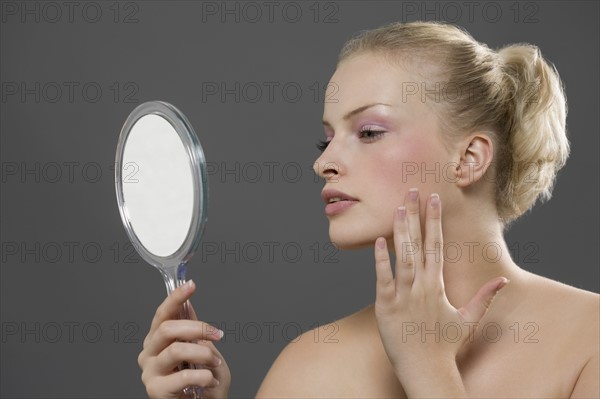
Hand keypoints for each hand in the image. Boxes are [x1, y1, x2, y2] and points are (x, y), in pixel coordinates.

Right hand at [138, 280, 230, 398]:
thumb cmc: (204, 382)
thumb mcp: (203, 349)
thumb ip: (192, 330)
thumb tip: (187, 304)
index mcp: (158, 340)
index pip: (163, 314)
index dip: (176, 298)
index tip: (191, 285)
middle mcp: (150, 353)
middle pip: (167, 328)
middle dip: (197, 328)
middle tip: (217, 334)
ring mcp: (150, 372)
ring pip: (176, 350)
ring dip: (203, 353)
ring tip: (215, 363)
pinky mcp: (155, 390)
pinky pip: (182, 376)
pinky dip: (202, 375)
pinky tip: (209, 379)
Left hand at [373, 188, 508, 372]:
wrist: (425, 369)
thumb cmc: (445, 345)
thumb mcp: (468, 319)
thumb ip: (485, 297)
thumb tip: (504, 281)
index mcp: (438, 286)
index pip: (437, 245)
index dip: (435, 220)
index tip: (434, 199)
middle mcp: (421, 286)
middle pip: (418, 244)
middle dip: (415, 216)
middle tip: (412, 191)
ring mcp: (402, 295)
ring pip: (401, 257)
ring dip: (400, 231)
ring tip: (397, 208)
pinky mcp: (385, 306)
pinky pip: (382, 279)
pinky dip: (380, 261)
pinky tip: (378, 242)